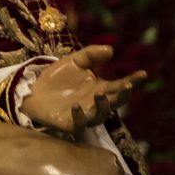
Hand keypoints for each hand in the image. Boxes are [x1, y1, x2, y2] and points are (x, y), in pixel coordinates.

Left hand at [20, 45, 144, 136]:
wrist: (32, 90)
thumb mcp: (74, 61)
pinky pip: (79, 124)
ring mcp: (84, 115)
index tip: (142, 74)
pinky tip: (77, 106)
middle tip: (125, 85)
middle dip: (122, 95)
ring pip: (100, 115)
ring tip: (100, 93)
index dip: (132, 81)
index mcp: (100, 89)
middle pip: (115, 103)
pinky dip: (79, 116)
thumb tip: (111, 50)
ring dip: (103, 105)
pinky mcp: (70, 124)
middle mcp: (95, 104)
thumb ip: (90, 55)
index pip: (120, 86)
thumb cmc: (57, 78)